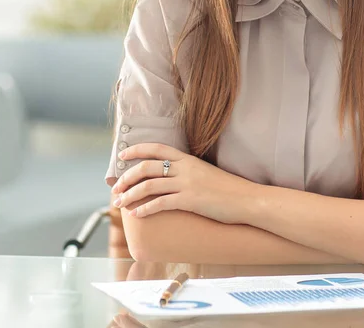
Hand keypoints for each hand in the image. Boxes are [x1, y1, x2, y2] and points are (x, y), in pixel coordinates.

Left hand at [111, 143, 256, 223]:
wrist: (246, 199)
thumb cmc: (228, 189)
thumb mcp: (206, 173)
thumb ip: (188, 172)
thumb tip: (172, 178)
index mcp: (188, 159)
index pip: (157, 148)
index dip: (137, 149)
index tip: (123, 154)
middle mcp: (185, 168)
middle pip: (147, 167)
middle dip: (127, 177)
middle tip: (116, 188)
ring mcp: (187, 184)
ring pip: (149, 185)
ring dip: (130, 195)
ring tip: (120, 204)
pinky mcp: (190, 201)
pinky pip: (161, 203)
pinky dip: (145, 209)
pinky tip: (137, 215)